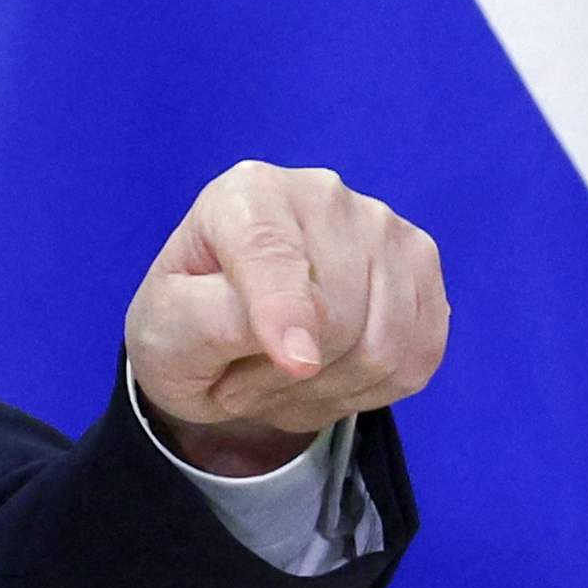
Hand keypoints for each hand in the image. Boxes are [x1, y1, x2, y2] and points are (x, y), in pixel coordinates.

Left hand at [123, 162, 446, 475]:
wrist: (222, 336)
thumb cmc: (186, 322)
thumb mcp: (165, 327)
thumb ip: (213, 324)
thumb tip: (301, 352)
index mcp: (247, 194)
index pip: (274, 254)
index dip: (287, 312)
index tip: (295, 363)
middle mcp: (324, 196)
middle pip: (339, 317)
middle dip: (286, 378)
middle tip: (238, 383)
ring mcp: (384, 229)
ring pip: (383, 348)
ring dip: (324, 392)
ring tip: (278, 381)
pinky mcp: (422, 272)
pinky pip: (415, 362)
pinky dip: (367, 394)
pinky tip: (325, 380)